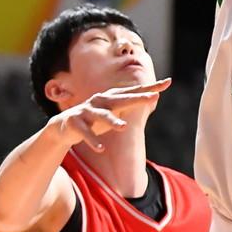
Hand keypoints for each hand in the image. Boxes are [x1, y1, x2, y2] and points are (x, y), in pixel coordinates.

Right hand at [49, 80, 171, 151]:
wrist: (63, 127)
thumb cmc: (94, 119)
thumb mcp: (114, 111)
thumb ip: (131, 104)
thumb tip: (154, 96)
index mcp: (111, 98)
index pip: (134, 91)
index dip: (150, 87)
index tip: (168, 82)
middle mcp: (100, 101)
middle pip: (121, 99)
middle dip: (137, 98)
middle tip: (153, 97)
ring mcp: (87, 111)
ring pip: (101, 115)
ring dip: (112, 121)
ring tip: (122, 127)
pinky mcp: (75, 123)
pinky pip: (86, 133)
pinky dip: (93, 140)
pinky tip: (101, 149)